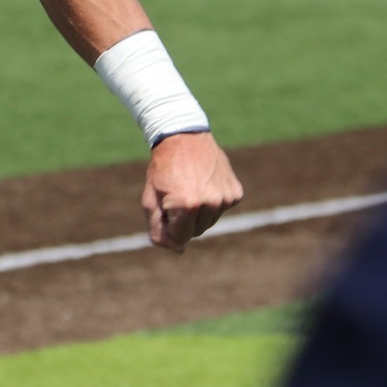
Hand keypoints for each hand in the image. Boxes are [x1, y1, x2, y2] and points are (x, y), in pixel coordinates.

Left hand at [140, 131, 242, 251]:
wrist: (183, 136)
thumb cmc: (162, 169)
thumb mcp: (150, 199)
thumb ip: (158, 230)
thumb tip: (179, 251)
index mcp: (187, 206)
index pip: (180, 237)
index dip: (170, 224)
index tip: (165, 204)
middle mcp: (210, 203)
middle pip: (196, 232)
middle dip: (184, 220)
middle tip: (177, 194)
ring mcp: (225, 198)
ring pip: (209, 222)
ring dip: (199, 211)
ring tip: (190, 187)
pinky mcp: (236, 193)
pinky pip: (221, 209)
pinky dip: (212, 201)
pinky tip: (205, 182)